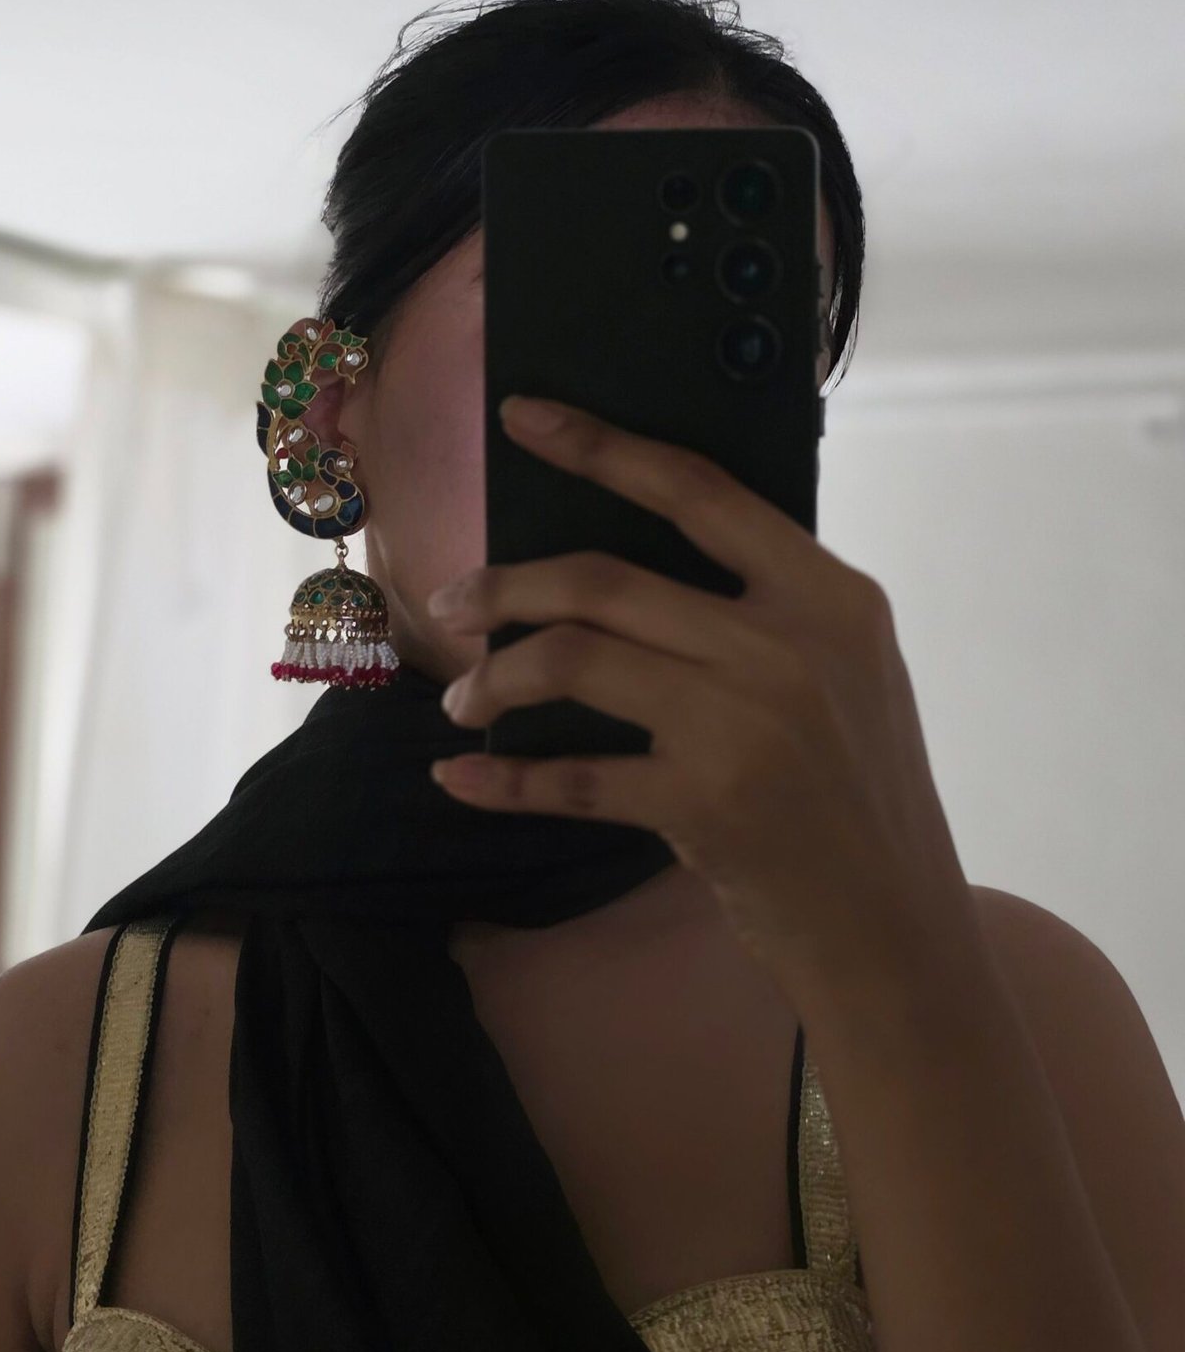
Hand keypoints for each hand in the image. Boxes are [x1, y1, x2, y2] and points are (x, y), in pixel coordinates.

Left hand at [426, 394, 979, 1011]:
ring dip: (496, 676)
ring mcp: (747, 722)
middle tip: (454, 604)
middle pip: (604, 579)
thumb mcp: (849, 675)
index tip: (523, 417)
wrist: (897, 934)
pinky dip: (504, 780)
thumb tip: (634, 562)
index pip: (697, 491)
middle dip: (507, 587)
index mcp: (831, 595)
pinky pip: (572, 775)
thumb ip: (768, 609)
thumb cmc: (859, 797)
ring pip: (573, 659)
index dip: (600, 446)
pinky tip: (460, 781)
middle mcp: (790, 644)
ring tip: (463, 700)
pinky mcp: (707, 803)